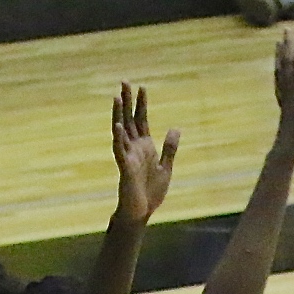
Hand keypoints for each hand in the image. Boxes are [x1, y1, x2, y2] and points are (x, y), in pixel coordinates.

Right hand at [111, 84, 178, 224]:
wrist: (142, 211)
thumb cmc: (151, 191)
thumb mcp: (166, 168)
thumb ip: (170, 149)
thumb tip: (176, 128)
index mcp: (145, 146)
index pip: (142, 120)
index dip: (142, 104)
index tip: (142, 87)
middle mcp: (134, 147)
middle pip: (129, 119)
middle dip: (127, 101)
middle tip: (124, 81)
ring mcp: (128, 155)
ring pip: (121, 130)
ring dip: (119, 114)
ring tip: (117, 97)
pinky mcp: (124, 167)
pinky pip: (120, 150)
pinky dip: (119, 138)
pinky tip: (118, 126)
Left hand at [272, 30, 293, 158]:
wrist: (287, 143)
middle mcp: (287, 86)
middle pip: (286, 60)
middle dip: (288, 44)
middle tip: (288, 28)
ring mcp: (282, 93)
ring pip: (279, 69)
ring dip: (280, 54)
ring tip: (278, 42)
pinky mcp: (281, 100)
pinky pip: (277, 80)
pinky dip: (277, 70)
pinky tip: (277, 69)